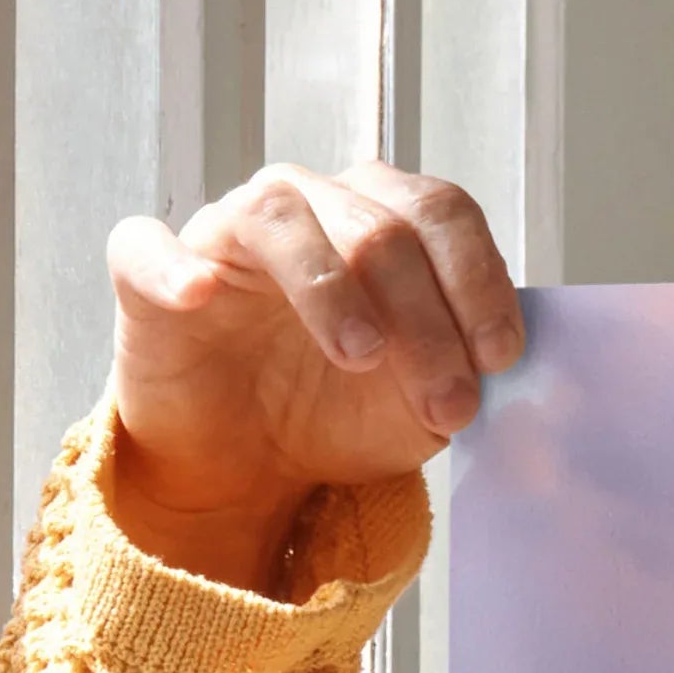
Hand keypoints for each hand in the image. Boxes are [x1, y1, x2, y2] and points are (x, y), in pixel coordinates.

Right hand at [102, 163, 522, 591]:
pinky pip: (147, 249)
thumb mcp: (423, 408)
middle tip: (448, 402)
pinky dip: (172, 266)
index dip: (478, 280)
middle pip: (378, 226)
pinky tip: (199, 295)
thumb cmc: (339, 413)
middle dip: (426, 319)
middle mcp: (310, 207)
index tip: (501, 358)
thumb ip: (470, 380)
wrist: (250, 464)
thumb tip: (526, 385)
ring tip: (360, 355)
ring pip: (281, 217)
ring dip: (330, 286)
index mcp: (383, 223)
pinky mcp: (151, 275)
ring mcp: (228, 234)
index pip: (441, 215)